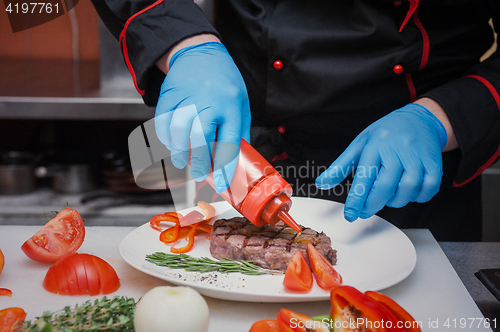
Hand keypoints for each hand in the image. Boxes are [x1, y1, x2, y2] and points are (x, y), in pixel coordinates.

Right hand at [154, 41, 250, 192]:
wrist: (199, 53)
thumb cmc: (224, 83)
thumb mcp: (241, 105)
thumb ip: (237, 132)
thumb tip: (234, 163)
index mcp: (231, 105)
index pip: (228, 142)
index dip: (223, 167)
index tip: (220, 185)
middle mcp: (208, 101)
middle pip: (198, 138)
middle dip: (197, 162)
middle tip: (198, 174)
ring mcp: (185, 97)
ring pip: (177, 132)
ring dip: (179, 153)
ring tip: (184, 161)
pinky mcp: (168, 96)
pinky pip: (162, 123)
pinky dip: (166, 139)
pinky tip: (173, 144)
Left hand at [315, 103, 447, 221]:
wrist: (420, 118)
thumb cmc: (386, 133)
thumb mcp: (360, 144)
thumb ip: (341, 165)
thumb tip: (322, 183)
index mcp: (375, 146)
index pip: (364, 177)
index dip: (357, 200)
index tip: (351, 214)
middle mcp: (397, 151)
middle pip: (385, 187)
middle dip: (373, 205)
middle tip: (364, 211)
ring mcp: (417, 157)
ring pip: (407, 190)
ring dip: (395, 201)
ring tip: (386, 196)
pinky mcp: (434, 163)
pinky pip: (427, 189)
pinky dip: (417, 197)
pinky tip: (407, 192)